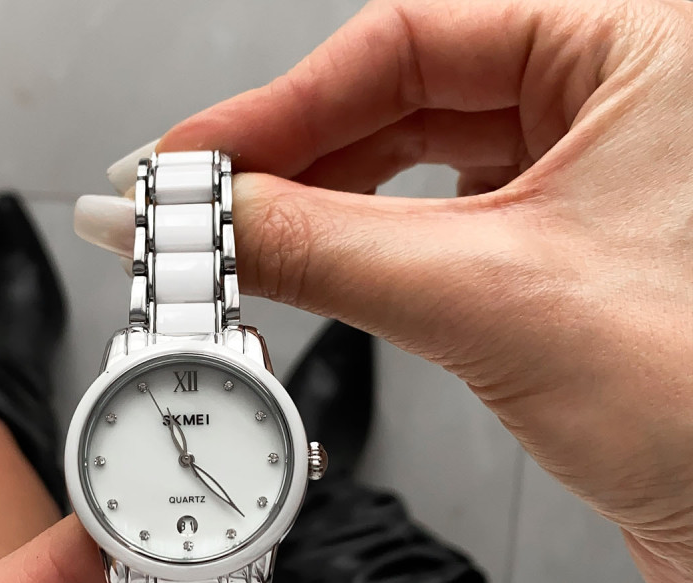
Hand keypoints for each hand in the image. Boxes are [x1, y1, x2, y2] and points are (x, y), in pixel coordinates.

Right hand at [83, 0, 692, 582]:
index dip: (275, 106)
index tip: (187, 162)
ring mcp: (591, 183)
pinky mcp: (565, 260)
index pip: (405, 39)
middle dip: (285, 159)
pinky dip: (366, 253)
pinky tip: (314, 269)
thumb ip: (322, 248)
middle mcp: (620, 100)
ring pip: (415, 167)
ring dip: (318, 208)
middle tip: (193, 209)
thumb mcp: (487, 299)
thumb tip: (200, 220)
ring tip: (238, 243)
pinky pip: (438, 230)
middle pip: (401, 97)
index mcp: (640, 45)